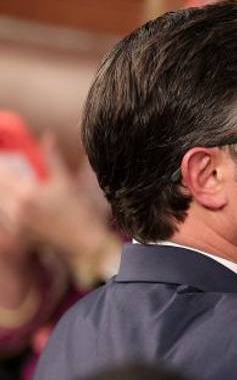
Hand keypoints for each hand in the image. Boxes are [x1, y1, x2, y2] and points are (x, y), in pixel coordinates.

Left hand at [0, 135, 114, 264]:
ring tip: (12, 185)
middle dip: (4, 178)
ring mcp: (15, 223)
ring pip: (0, 203)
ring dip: (5, 193)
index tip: (2, 158)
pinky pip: (5, 217)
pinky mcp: (18, 234)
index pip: (3, 172)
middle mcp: (16, 208)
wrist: (86, 243)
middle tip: (7, 172)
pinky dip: (7, 208)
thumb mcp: (67, 182)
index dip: (1, 164)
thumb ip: (52, 158)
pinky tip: (15, 203)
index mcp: (27, 192)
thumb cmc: (80, 211)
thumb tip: (48, 136)